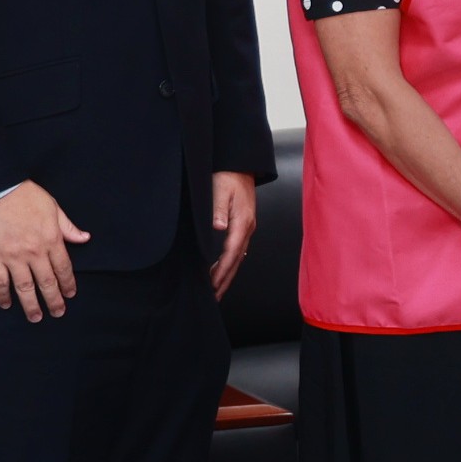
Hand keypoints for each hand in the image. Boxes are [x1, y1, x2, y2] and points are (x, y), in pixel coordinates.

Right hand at [0, 183, 89, 321]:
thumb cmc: (24, 194)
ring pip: (25, 287)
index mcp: (51, 239)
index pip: (63, 268)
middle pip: (47, 282)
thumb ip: (67, 226)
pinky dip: (3, 295)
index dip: (68, 284)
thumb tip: (85, 238)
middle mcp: (34, 252)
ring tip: (36, 317)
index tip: (70, 295)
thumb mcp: (53, 207)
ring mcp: (13, 257)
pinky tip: (6, 305)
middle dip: (54, 300)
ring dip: (31, 305)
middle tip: (58, 313)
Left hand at [208, 171, 258, 298]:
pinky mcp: (243, 225)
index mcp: (242, 222)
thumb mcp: (220, 190)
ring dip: (227, 274)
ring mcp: (247, 227)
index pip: (231, 252)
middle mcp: (247, 228)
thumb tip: (218, 227)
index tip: (213, 285)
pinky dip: (230, 263)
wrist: (240, 165)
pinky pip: (237, 250)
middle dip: (225, 280)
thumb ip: (219, 209)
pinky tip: (223, 269)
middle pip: (237, 260)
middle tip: (214, 297)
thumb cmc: (228, 175)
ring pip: (238, 257)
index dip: (222, 271)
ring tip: (216, 289)